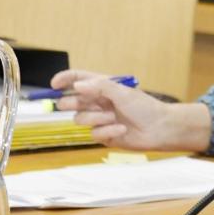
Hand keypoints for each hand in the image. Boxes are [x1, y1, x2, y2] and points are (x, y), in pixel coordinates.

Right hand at [50, 69, 210, 151]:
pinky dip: (107, 131)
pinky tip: (121, 129)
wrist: (160, 128)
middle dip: (70, 102)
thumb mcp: (123, 92)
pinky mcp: (103, 135)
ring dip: (95, 118)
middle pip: (71, 101)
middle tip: (72, 103)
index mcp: (103, 87)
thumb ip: (100, 86)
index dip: (64, 80)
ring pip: (80, 119)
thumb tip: (77, 85)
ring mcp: (99, 119)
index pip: (78, 79)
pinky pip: (93, 133)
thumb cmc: (145, 107)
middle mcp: (98, 102)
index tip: (53, 85)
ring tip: (113, 117)